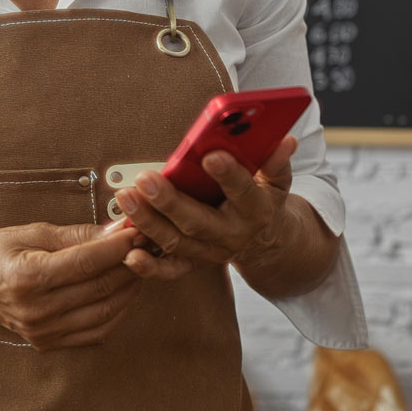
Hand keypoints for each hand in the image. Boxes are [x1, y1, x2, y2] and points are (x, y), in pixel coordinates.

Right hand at [0, 221, 145, 349]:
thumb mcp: (31, 232)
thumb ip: (77, 235)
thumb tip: (118, 231)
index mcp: (28, 277)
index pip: (88, 263)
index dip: (119, 247)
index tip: (138, 231)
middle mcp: (36, 310)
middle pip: (101, 288)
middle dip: (131, 265)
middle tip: (147, 246)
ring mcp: (42, 331)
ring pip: (105, 311)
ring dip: (129, 288)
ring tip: (138, 266)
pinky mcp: (47, 342)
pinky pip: (96, 331)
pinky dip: (117, 312)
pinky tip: (122, 291)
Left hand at [112, 136, 299, 283]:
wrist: (263, 242)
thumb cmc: (262, 200)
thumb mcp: (275, 181)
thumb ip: (275, 161)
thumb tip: (285, 140)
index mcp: (255, 210)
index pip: (243, 192)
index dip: (229, 175)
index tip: (211, 155)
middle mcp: (231, 235)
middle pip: (198, 221)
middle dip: (170, 201)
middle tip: (146, 180)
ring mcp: (210, 253)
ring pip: (175, 241)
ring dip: (148, 222)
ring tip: (126, 198)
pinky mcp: (193, 264)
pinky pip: (169, 270)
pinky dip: (149, 267)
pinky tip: (130, 254)